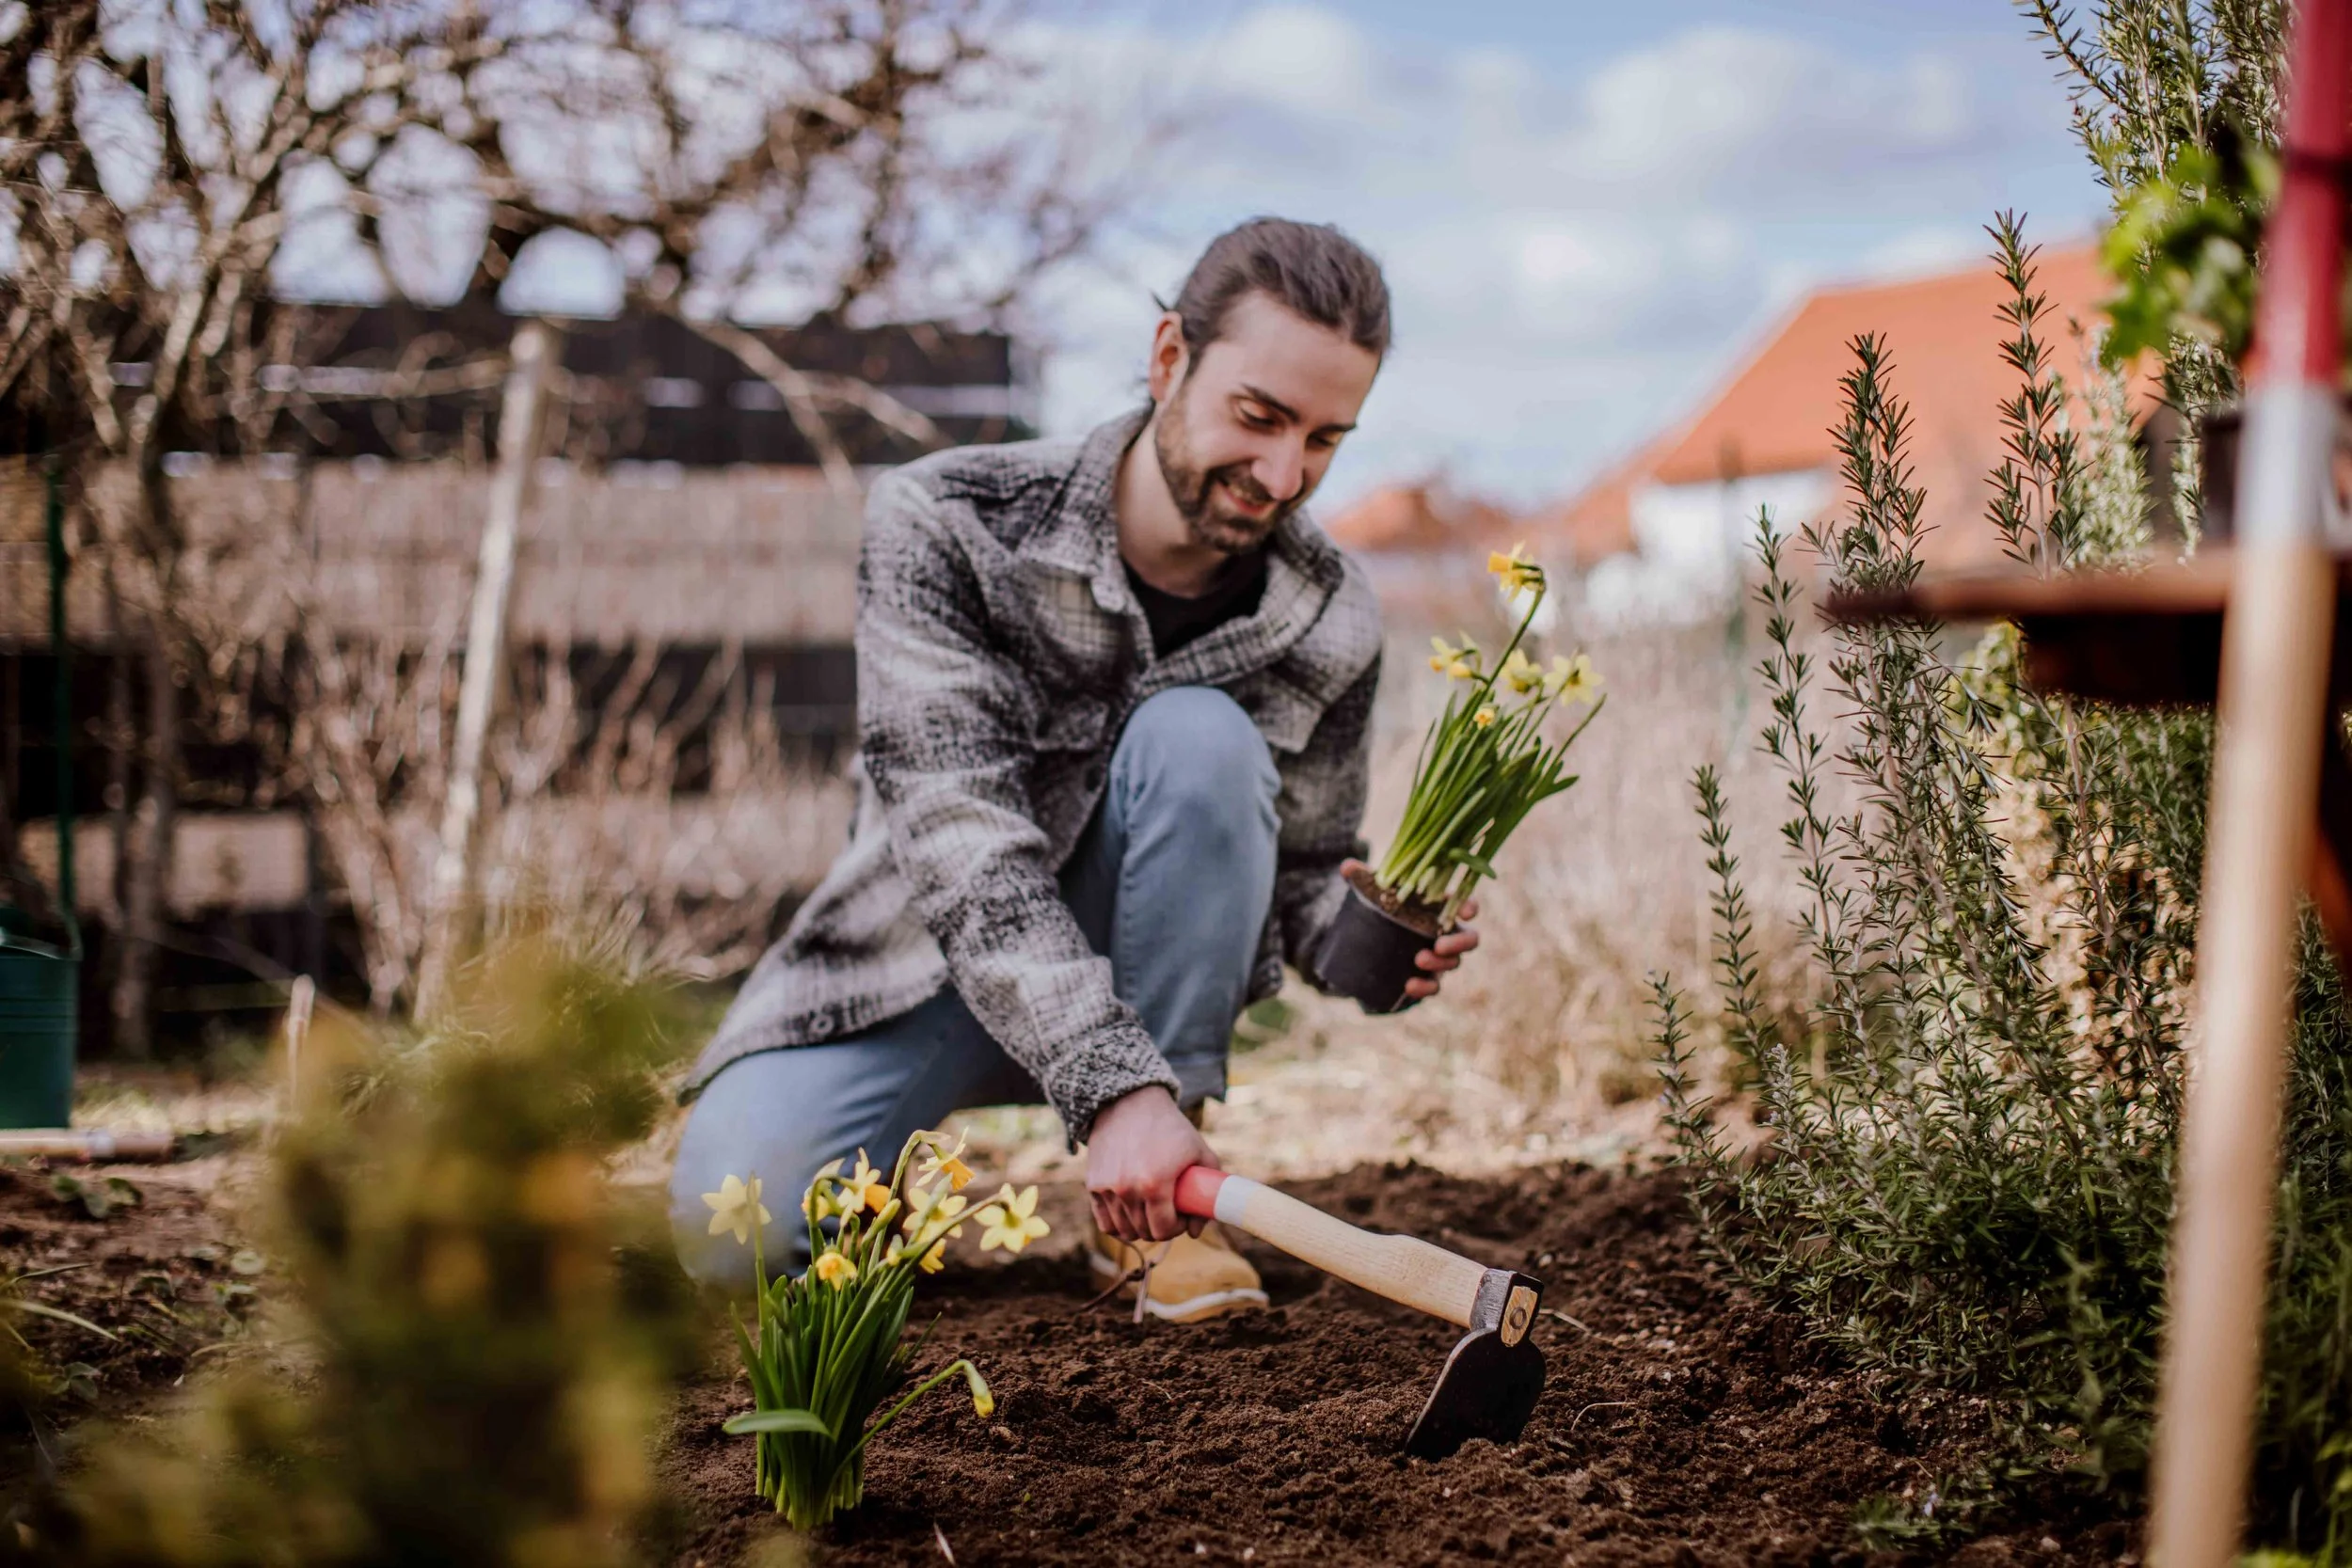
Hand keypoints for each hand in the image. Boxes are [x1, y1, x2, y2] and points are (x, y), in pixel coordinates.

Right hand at [1085, 1085, 1217, 1243]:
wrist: (1130, 1103)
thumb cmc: (1170, 1128)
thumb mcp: (1200, 1152)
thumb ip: (1208, 1193)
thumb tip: (1196, 1233)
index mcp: (1155, 1185)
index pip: (1165, 1230)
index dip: (1178, 1227)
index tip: (1182, 1216)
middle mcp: (1127, 1190)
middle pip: (1145, 1232)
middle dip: (1161, 1227)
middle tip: (1169, 1211)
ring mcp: (1107, 1188)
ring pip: (1124, 1230)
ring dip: (1140, 1226)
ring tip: (1151, 1210)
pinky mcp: (1093, 1185)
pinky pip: (1105, 1223)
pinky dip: (1118, 1224)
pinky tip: (1131, 1212)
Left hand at [1340, 858, 1479, 1001]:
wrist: (1370, 943)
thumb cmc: (1383, 908)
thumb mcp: (1373, 891)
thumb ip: (1363, 877)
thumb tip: (1346, 866)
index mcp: (1439, 907)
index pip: (1464, 905)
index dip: (1469, 907)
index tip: (1466, 913)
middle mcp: (1445, 932)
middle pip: (1470, 938)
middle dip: (1460, 942)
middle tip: (1439, 944)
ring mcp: (1439, 957)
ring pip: (1454, 963)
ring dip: (1440, 963)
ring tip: (1419, 959)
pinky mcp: (1428, 977)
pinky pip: (1434, 986)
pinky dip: (1425, 987)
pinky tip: (1409, 986)